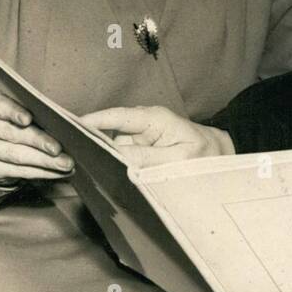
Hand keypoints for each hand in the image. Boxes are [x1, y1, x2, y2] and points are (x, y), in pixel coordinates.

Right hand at [0, 90, 74, 184]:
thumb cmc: (19, 121)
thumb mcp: (25, 110)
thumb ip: (39, 113)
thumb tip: (70, 121)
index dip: (13, 111)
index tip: (28, 119)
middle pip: (11, 133)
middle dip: (38, 142)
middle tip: (60, 149)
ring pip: (15, 155)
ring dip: (44, 161)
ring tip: (67, 164)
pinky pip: (17, 171)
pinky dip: (40, 172)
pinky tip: (58, 173)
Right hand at [81, 105, 233, 167]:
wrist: (224, 162)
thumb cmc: (206, 156)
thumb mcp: (178, 159)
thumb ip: (144, 158)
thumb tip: (112, 155)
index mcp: (154, 118)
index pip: (116, 116)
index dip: (90, 121)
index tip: (67, 127)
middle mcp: (144, 125)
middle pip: (108, 131)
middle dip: (91, 143)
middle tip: (71, 157)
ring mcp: (141, 138)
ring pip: (112, 146)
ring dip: (100, 157)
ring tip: (84, 169)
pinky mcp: (141, 151)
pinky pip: (121, 157)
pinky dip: (112, 165)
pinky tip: (101, 174)